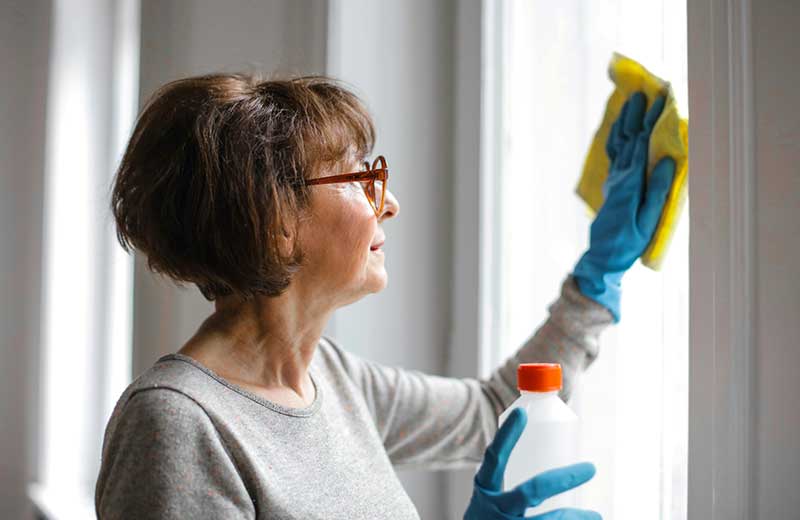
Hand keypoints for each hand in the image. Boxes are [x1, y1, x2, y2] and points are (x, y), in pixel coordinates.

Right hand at [464, 408, 599, 518]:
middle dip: (563, 479)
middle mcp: (495, 508)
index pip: (494, 458)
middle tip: (590, 468)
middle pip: (531, 491)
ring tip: (595, 515)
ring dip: (573, 518)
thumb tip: (555, 468)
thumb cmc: (488, 518)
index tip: (522, 412)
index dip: (506, 435)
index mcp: (485, 488)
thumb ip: (514, 483)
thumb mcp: (491, 496)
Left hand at [573, 92, 675, 321]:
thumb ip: (657, 190)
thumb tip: (667, 159)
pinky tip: (618, 130)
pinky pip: (613, 155)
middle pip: (627, 139)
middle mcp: (619, 177)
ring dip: (623, 122)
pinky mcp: (612, 186)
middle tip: (642, 92)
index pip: (641, 144)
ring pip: (617, 144)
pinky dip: (616, 138)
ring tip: (628, 103)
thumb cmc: (630, 241)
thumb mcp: (649, 219)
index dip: (650, 121)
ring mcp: (613, 180)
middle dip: (635, 115)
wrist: (603, 255)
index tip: (660, 100)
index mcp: (630, 182)